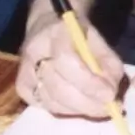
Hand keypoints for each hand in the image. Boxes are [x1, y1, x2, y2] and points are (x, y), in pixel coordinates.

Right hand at [16, 0, 124, 117]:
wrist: (48, 24)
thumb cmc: (77, 32)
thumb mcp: (98, 39)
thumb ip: (108, 62)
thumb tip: (112, 91)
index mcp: (55, 33)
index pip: (67, 62)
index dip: (89, 83)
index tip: (110, 94)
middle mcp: (34, 52)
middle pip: (58, 87)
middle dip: (87, 103)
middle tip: (109, 108)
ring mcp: (24, 71)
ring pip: (51, 101)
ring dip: (79, 109)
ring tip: (98, 108)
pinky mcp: (22, 87)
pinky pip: (46, 106)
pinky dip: (67, 110)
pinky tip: (80, 106)